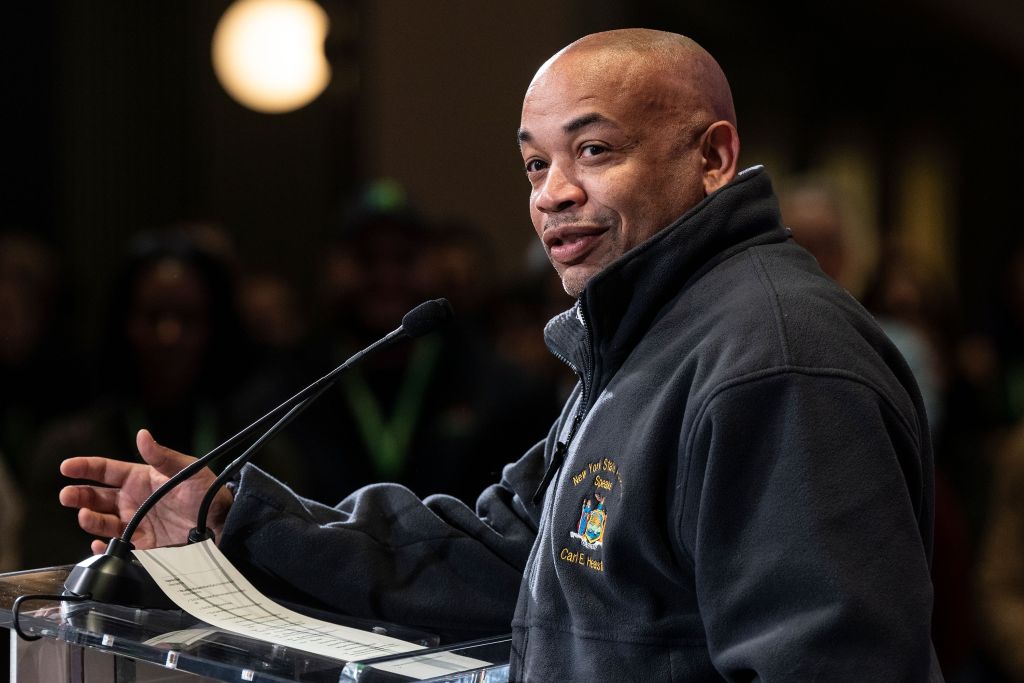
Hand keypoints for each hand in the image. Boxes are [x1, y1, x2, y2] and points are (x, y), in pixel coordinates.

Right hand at [59, 429, 232, 553]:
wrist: (221, 521)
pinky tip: (99, 543)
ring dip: (90, 519)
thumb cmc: (205, 491)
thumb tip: (143, 435)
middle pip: (96, 497)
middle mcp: (133, 500)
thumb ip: (162, 456)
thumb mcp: (187, 469)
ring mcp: (135, 523)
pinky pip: (116, 546)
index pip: (106, 470)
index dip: (85, 467)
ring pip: (102, 521)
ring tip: (85, 516)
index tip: (66, 467)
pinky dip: (103, 546)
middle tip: (68, 495)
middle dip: (79, 495)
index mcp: (140, 478)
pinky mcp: (142, 545)